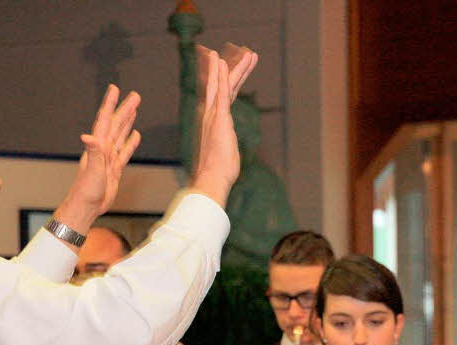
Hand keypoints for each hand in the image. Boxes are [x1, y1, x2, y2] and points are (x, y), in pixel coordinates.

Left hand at [55, 85, 141, 234]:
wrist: (87, 206)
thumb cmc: (87, 190)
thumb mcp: (91, 170)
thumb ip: (92, 152)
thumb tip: (88, 136)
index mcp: (98, 146)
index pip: (105, 120)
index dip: (110, 104)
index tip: (115, 89)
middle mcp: (104, 149)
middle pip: (116, 124)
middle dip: (125, 109)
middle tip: (135, 95)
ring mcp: (109, 158)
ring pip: (121, 134)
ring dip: (127, 121)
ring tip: (134, 108)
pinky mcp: (115, 168)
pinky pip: (125, 151)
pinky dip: (130, 142)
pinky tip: (135, 135)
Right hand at [190, 45, 256, 205]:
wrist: (211, 180)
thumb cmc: (219, 174)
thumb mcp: (227, 156)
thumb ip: (227, 149)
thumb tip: (226, 155)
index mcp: (215, 123)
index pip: (224, 97)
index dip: (229, 81)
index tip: (233, 68)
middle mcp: (211, 116)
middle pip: (224, 86)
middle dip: (235, 69)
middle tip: (246, 53)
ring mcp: (214, 116)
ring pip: (224, 85)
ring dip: (234, 67)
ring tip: (246, 52)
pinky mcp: (218, 119)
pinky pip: (220, 93)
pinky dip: (220, 76)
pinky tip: (222, 63)